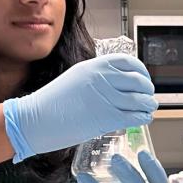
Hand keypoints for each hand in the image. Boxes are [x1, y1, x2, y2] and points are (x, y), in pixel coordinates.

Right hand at [3, 54, 157, 162]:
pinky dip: (142, 117)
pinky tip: (143, 119)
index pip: (130, 63)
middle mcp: (103, 78)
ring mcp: (105, 97)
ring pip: (139, 100)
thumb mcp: (76, 78)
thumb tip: (118, 84)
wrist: (34, 119)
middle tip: (148, 96)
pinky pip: (134, 116)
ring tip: (148, 108)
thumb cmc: (52, 103)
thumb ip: (97, 77)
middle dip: (147, 90)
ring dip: (148, 105)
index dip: (142, 71)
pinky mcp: (106, 117)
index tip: (144, 79)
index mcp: (95, 66)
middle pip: (138, 81)